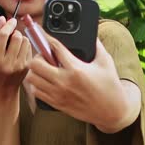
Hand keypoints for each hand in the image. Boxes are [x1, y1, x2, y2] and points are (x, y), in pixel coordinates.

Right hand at [0, 16, 31, 91]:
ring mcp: (19, 66)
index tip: (11, 20)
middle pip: (17, 37)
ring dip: (20, 39)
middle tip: (10, 36)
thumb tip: (2, 19)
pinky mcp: (27, 66)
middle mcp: (8, 63)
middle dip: (14, 32)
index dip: (8, 25)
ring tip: (14, 45)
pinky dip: (24, 46)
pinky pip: (29, 48)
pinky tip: (18, 52)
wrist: (1, 88)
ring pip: (25, 41)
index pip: (3, 36)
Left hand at [25, 36, 139, 132]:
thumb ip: (97, 46)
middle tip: (45, 56)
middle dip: (38, 56)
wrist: (111, 111)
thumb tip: (91, 35)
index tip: (41, 32)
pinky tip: (46, 81)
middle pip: (35, 63)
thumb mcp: (105, 62)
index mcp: (76, 68)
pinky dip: (37, 84)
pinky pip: (36, 92)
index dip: (45, 37)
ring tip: (44, 69)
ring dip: (35, 71)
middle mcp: (64, 81)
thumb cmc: (110, 86)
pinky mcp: (57, 103)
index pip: (55, 48)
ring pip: (32, 78)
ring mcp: (58, 93)